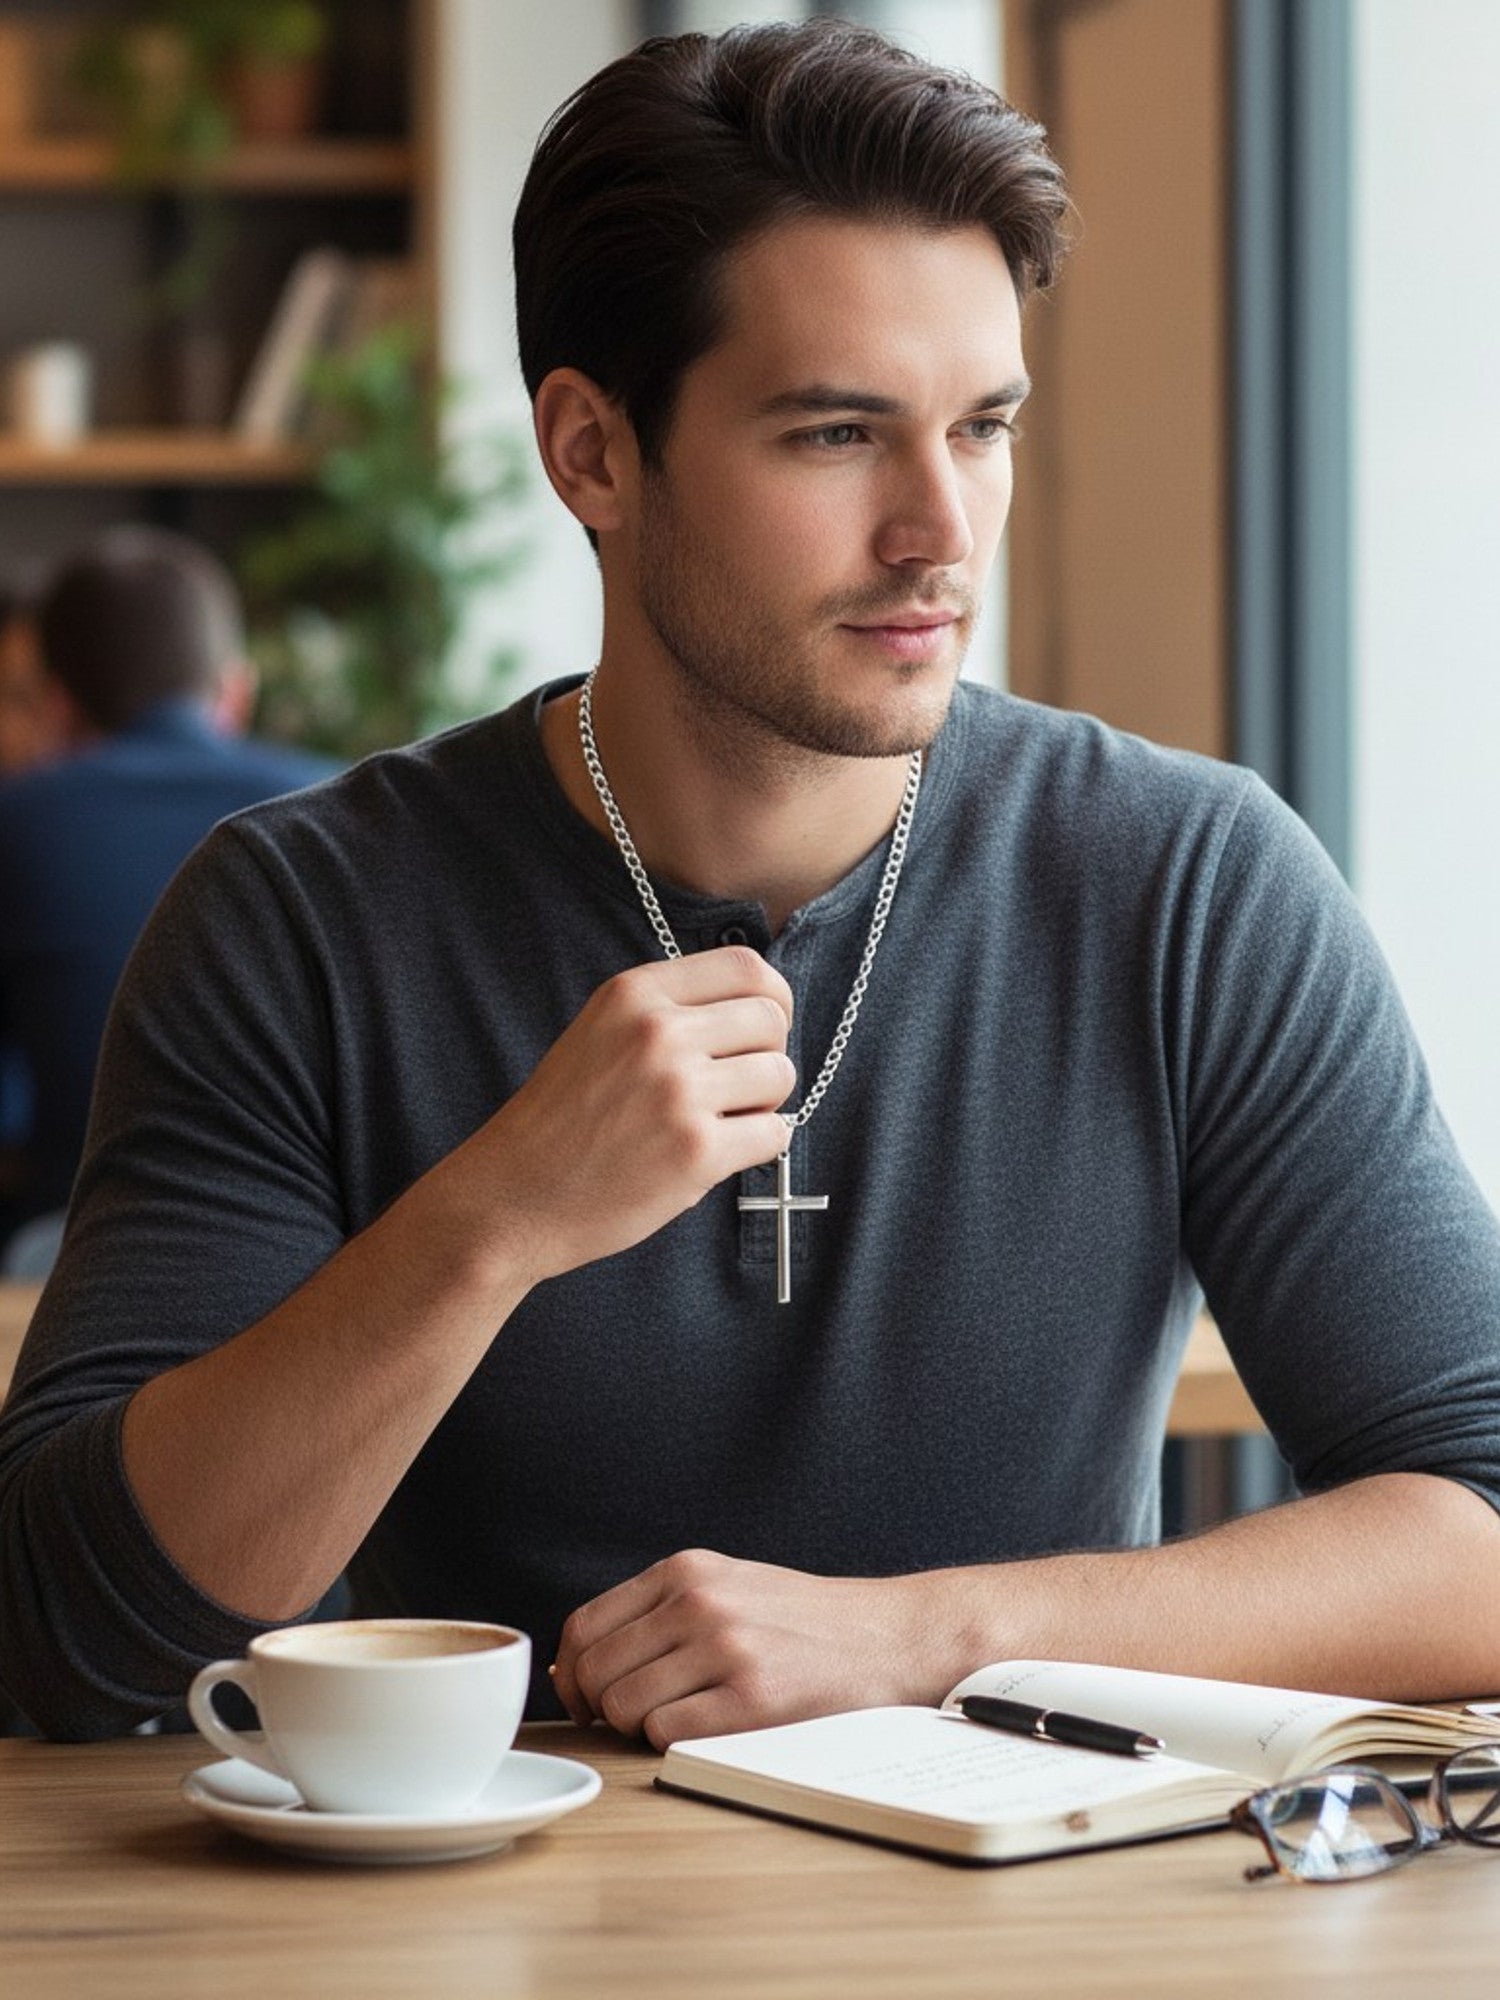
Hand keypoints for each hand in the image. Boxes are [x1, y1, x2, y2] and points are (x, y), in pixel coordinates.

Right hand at [469, 946, 795, 1285]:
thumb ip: (669, 1010)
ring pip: (780, 1075)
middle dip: (768, 1054)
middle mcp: (658, 1033)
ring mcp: (678, 1091)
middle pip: (772, 1019)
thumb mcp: (602, 1031)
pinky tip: (719, 1153)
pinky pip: (774, 1132)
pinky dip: (759, 1146)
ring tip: (721, 1121)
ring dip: (764, 1102)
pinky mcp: (696, 1151)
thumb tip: (758, 1008)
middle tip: (737, 1087)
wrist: (514, 1195)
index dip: (772, 998)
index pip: (747, 966)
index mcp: (635, 994)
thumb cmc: (562, 1120)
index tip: (763, 1027)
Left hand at [551, 1548, 941, 1747]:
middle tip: (626, 1722)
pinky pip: (666, 1734)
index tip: (585, 1700)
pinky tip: (708, 1727)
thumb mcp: (726, 1586)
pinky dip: (673, 1743)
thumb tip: (574, 1665)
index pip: (584, 1627)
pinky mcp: (752, 1698)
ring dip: (638, 1728)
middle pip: (594, 1671)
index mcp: (685, 1571)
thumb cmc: (802, 1622)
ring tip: (678, 1718)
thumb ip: (657, 1612)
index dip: (572, 1675)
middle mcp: (698, 1601)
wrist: (887, 1636)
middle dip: (599, 1708)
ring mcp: (725, 1647)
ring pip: (624, 1707)